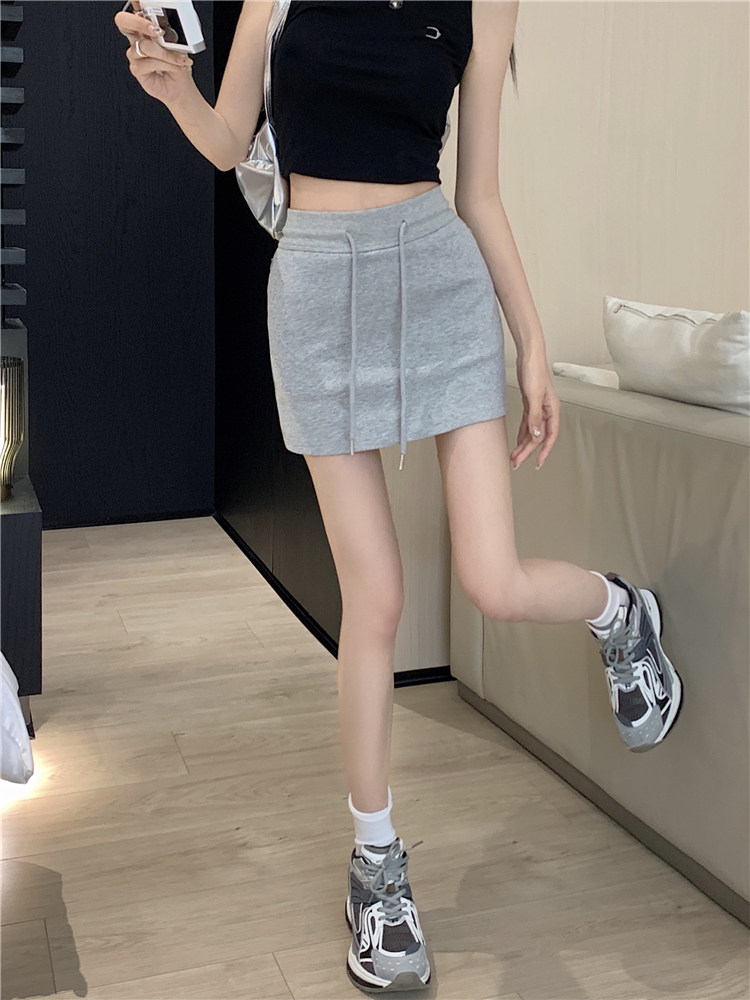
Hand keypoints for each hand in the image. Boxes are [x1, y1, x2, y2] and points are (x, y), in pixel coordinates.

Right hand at [114, 1, 193, 104]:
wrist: (180, 87)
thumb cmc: (177, 66)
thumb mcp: (178, 46)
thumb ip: (169, 35)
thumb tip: (166, 30)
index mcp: (145, 29)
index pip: (134, 11)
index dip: (134, 3)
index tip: (140, 0)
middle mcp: (137, 39)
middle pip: (123, 21)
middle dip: (139, 22)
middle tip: (156, 30)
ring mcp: (135, 54)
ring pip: (144, 46)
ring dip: (165, 53)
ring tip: (179, 59)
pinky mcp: (137, 69)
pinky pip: (149, 62)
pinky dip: (166, 64)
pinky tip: (175, 66)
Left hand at [510, 351, 559, 470]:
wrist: (529, 355)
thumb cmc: (535, 371)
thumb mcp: (534, 396)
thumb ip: (535, 417)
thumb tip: (536, 436)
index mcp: (553, 410)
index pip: (550, 436)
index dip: (545, 451)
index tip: (537, 462)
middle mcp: (547, 411)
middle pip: (538, 436)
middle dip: (528, 451)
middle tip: (517, 463)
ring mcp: (538, 408)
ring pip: (532, 431)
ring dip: (523, 444)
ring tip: (514, 456)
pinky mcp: (530, 403)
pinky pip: (527, 423)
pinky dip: (522, 433)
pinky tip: (517, 441)